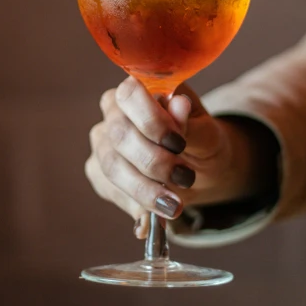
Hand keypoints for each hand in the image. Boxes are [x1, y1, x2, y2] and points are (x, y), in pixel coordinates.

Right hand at [86, 76, 273, 237]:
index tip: (178, 142)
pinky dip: (135, 205)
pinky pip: (110, 190)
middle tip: (184, 177)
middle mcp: (113, 112)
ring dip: (144, 189)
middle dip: (153, 161)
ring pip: (111, 166)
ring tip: (174, 205)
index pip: (129, 95)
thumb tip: (179, 104)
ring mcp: (103, 142)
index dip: (151, 120)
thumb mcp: (206, 132)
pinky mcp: (99, 171)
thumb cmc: (200, 140)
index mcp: (140, 89)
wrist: (198, 166)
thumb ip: (190, 122)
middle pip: (119, 135)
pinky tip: (154, 215)